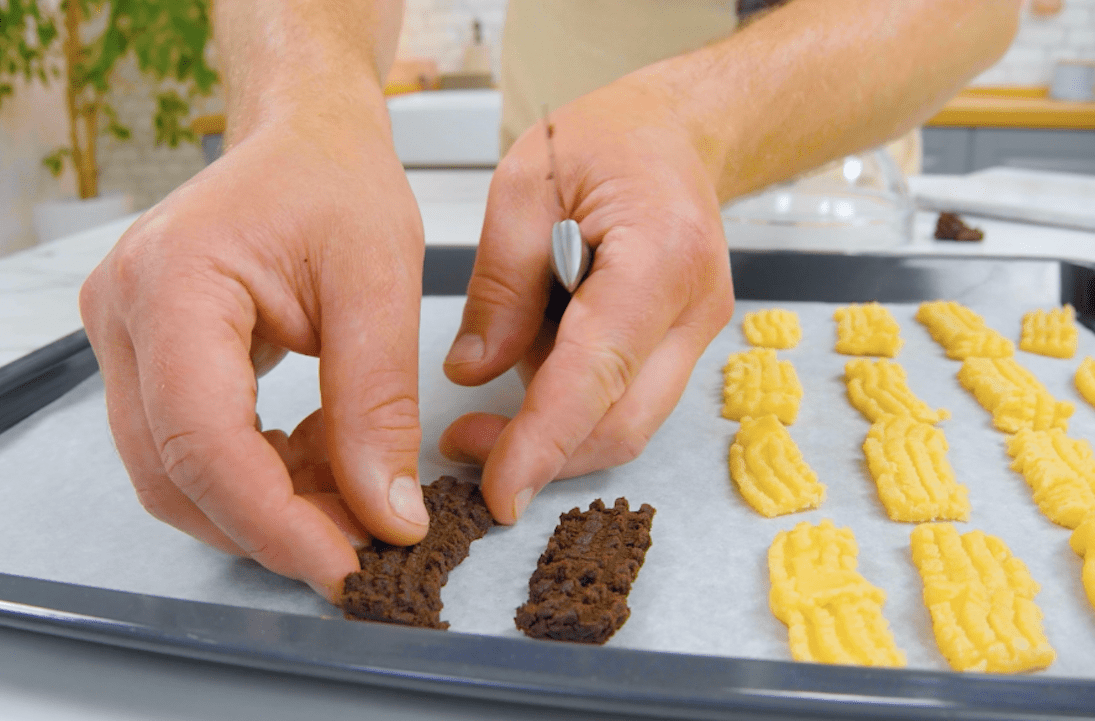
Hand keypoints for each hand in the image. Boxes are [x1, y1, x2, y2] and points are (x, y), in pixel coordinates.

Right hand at [79, 100, 429, 602]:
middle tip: (360, 545)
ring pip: (175, 472)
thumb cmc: (337, 184)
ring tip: (350, 494)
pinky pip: (188, 445)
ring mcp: (122, 338)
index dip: (272, 522)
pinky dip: (256, 473)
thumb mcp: (380, 286)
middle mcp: (122, 316)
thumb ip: (377, 405)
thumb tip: (387, 516)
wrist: (301, 138)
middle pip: (173, 473)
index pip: (201, 441)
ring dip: (264, 505)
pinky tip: (319, 454)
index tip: (345, 567)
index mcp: (173, 283)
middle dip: (270, 525)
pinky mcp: (145, 355)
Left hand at [440, 74, 734, 523]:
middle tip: (464, 443)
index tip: (498, 492)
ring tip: (497, 378)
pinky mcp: (683, 348)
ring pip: (625, 423)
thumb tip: (472, 371)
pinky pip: (626, 400)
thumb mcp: (524, 184)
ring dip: (553, 429)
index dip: (544, 442)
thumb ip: (500, 284)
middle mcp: (694, 308)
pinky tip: (537, 362)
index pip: (598, 372)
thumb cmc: (604, 140)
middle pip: (621, 423)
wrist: (676, 134)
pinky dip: (573, 403)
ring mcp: (697, 335)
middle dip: (540, 454)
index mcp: (659, 255)